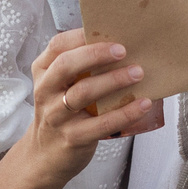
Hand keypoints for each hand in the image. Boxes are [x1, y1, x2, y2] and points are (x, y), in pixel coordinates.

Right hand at [23, 29, 162, 184]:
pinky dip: (125, 113)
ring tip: (138, 73)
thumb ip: (79, 67)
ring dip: (113, 80)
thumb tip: (121, 44)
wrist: (45, 156)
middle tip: (124, 50)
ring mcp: (57, 115)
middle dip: (96, 54)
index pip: (58, 46)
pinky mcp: (73, 138)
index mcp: (44, 71)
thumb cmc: (62, 112)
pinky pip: (101, 124)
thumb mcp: (60, 86)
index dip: (82, 37)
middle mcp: (46, 91)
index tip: (110, 33)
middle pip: (67, 65)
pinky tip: (143, 104)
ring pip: (83, 92)